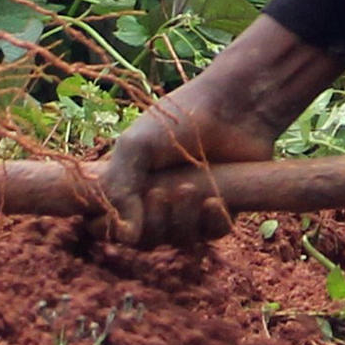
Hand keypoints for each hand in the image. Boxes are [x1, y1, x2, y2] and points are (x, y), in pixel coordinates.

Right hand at [101, 17, 344, 243]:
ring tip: (188, 190)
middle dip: (154, 223)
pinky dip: (212, 223)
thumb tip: (125, 237)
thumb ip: (121, 188)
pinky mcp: (224, 207)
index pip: (119, 225)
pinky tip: (213, 202)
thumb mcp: (136, 146)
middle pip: (151, 238)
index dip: (115, 228)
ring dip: (181, 221)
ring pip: (182, 238)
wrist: (228, 106)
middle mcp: (162, 200)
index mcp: (135, 186)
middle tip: (160, 194)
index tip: (117, 217)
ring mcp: (193, 206)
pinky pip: (215, 233)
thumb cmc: (177, 120)